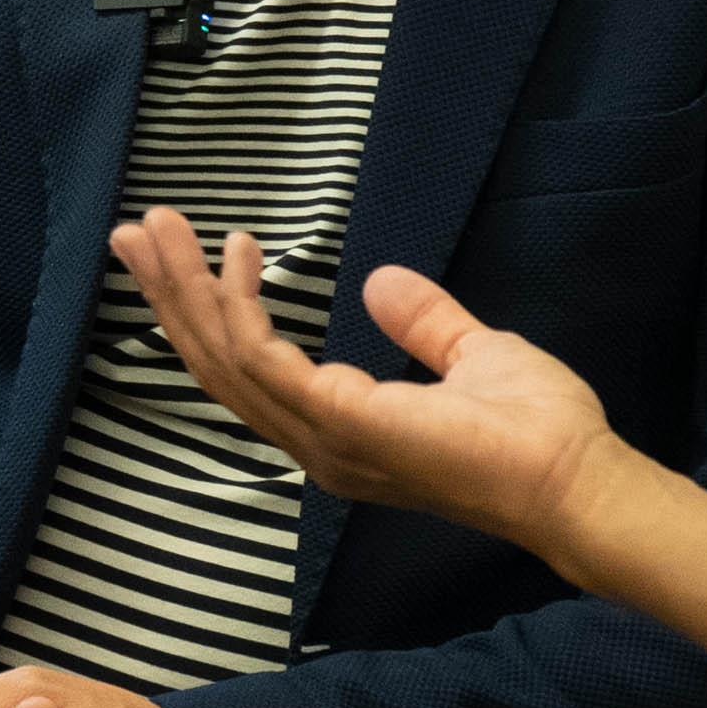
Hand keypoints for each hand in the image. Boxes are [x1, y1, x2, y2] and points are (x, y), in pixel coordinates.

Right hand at [109, 209, 646, 554]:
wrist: (571, 477)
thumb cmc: (537, 432)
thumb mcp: (471, 354)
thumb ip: (422, 322)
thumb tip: (380, 282)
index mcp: (338, 431)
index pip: (250, 372)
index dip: (212, 311)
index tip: (201, 247)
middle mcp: (315, 442)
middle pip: (217, 365)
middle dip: (171, 296)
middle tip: (135, 232)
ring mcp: (322, 438)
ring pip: (225, 360)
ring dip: (183, 291)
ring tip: (155, 230)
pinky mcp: (340, 422)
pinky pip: (263, 360)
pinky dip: (236, 306)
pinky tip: (233, 257)